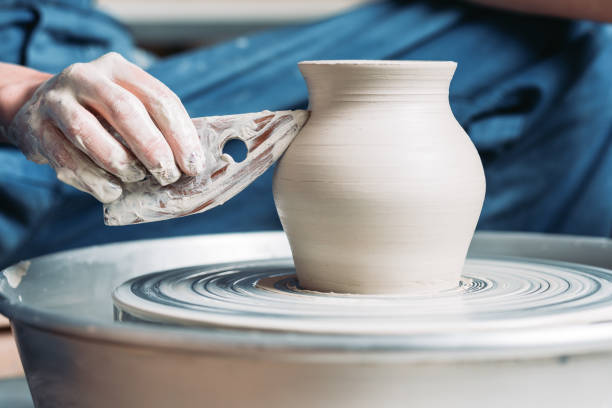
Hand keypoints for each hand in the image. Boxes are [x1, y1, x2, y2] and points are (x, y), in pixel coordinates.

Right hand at [5, 52, 203, 202]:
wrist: (38, 109)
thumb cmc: (100, 115)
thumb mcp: (129, 108)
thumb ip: (157, 128)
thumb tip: (192, 164)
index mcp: (119, 69)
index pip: (158, 98)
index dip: (180, 134)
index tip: (193, 164)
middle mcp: (85, 77)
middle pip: (124, 109)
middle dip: (152, 147)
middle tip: (168, 175)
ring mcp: (55, 100)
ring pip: (87, 131)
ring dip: (119, 162)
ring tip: (137, 179)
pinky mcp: (34, 128)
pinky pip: (65, 159)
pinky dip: (93, 180)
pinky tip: (112, 191)